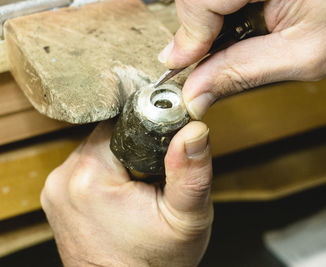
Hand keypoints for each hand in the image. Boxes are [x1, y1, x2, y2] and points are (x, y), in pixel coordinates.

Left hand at [41, 121, 211, 266]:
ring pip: (99, 151)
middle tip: (153, 177)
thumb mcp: (186, 218)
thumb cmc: (154, 264)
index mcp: (89, 177)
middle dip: (136, 150)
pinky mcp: (57, 198)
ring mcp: (55, 190)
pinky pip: (87, 168)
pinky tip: (123, 196)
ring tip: (139, 188)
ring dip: (122, 161)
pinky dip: (108, 174)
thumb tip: (194, 131)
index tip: (161, 154)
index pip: (120, 124)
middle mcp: (63, 179)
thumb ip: (191, 171)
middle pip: (108, 136)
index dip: (147, 133)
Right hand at [158, 0, 325, 118]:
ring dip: (206, 25)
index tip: (180, 66)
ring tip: (223, 48)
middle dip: (194, 32)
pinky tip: (234, 29)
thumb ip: (242, 72)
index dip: (188, 35)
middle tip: (200, 64)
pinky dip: (219, 15)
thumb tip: (196, 93)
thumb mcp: (302, 57)